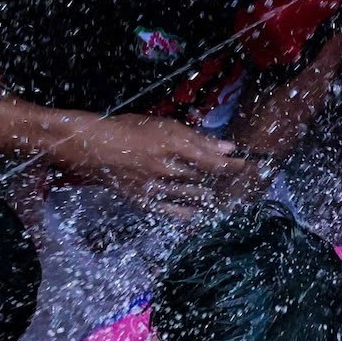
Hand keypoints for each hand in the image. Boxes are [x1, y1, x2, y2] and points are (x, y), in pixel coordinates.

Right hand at [53, 115, 264, 212]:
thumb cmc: (129, 129)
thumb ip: (197, 138)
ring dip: (209, 193)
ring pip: (192, 194)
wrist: (92, 147)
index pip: (213, 159)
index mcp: (173, 143)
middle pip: (205, 177)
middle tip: (237, 178)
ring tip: (218, 192)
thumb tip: (227, 147)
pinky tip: (199, 214)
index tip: (249, 164)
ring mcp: (154, 185)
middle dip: (223, 178)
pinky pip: (171, 211)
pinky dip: (188, 213)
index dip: (234, 164)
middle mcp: (166, 166)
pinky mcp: (143, 200)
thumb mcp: (165, 125)